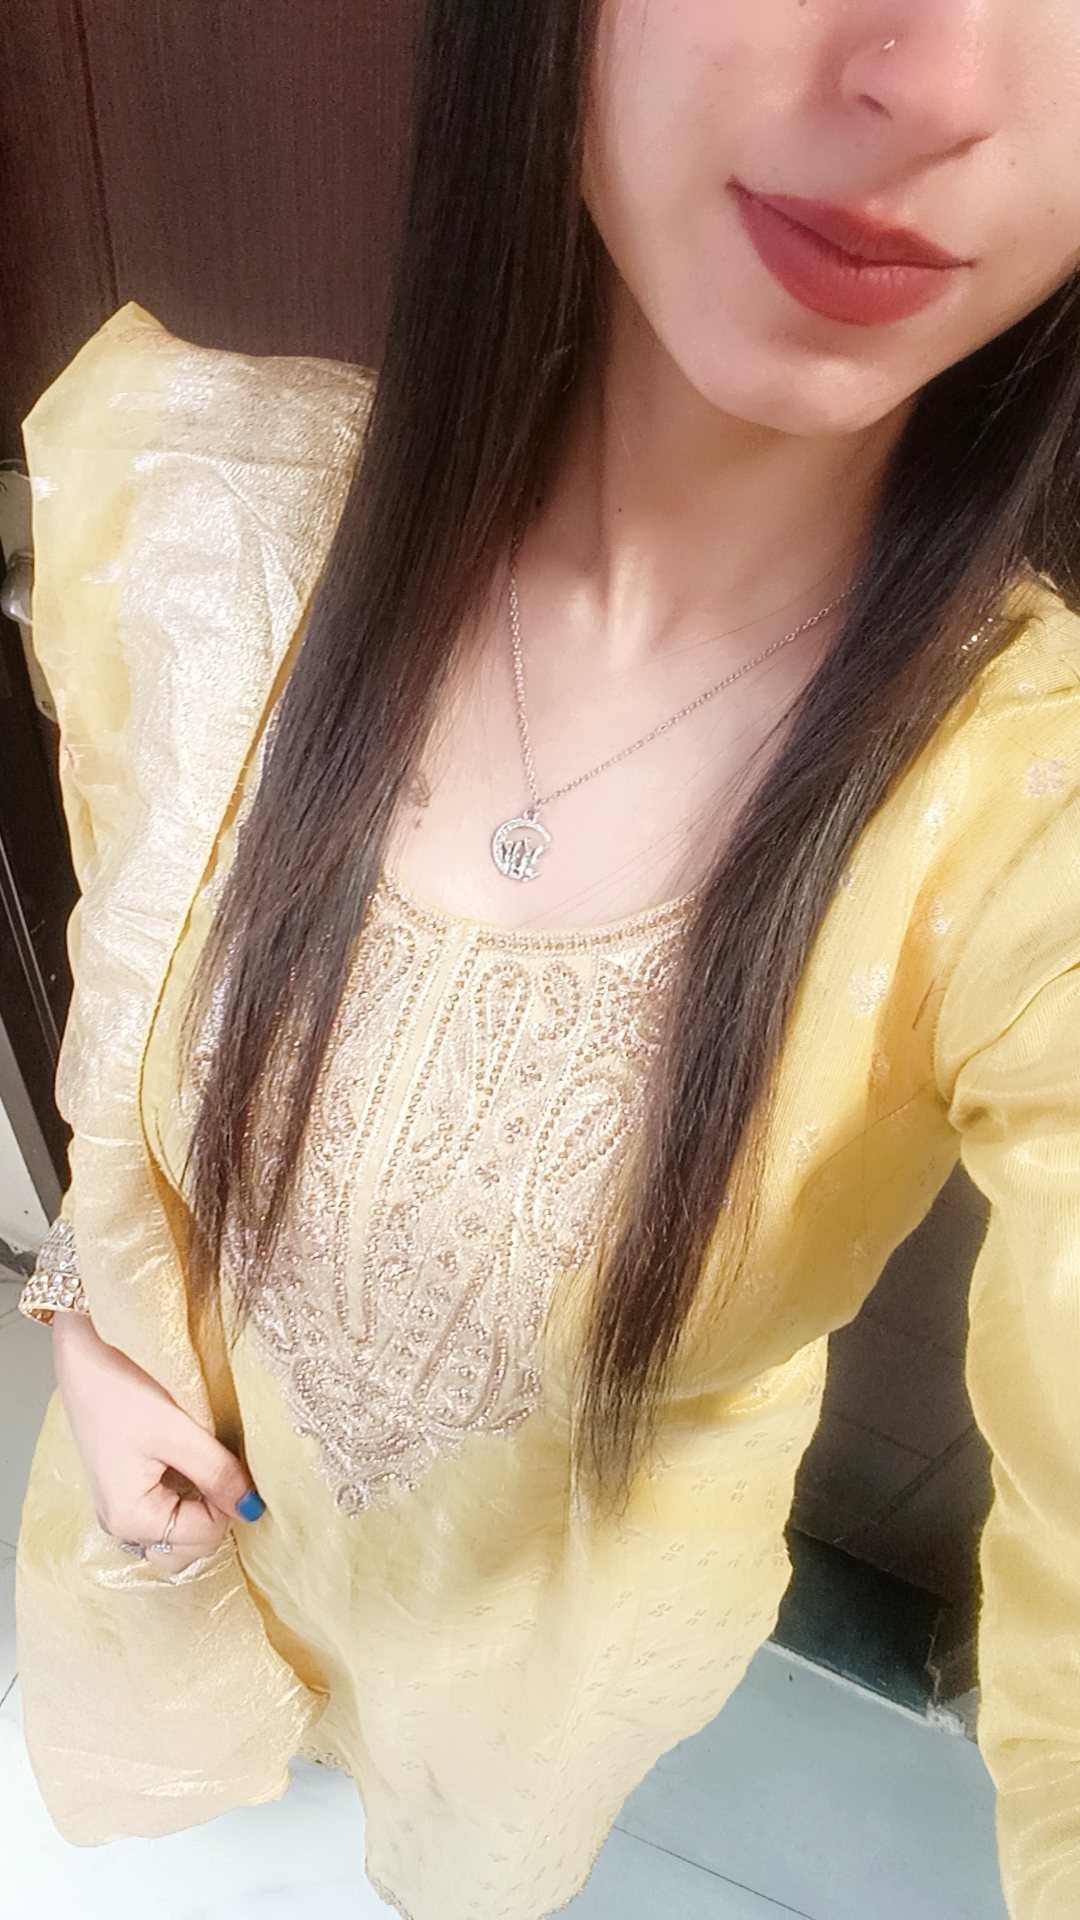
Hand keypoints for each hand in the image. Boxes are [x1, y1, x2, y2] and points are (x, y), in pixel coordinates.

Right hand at [52, 1310, 264, 1573]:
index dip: (227, 1503)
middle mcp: (120, 1526)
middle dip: (213, 1515)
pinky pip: (160, 1516)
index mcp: (131, 1519)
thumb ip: (217, 1473)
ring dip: (198, 1511)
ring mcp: (117, 1512)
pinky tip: (186, 1467)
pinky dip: (183, 1501)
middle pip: (186, 1547)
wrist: (82, 1363)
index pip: (204, 1535)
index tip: (229, 1464)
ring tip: (202, 1469)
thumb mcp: (177, 1432)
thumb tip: (252, 1508)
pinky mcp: (120, 1494)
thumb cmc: (121, 1393)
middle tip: (218, 1468)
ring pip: (174, 1536)